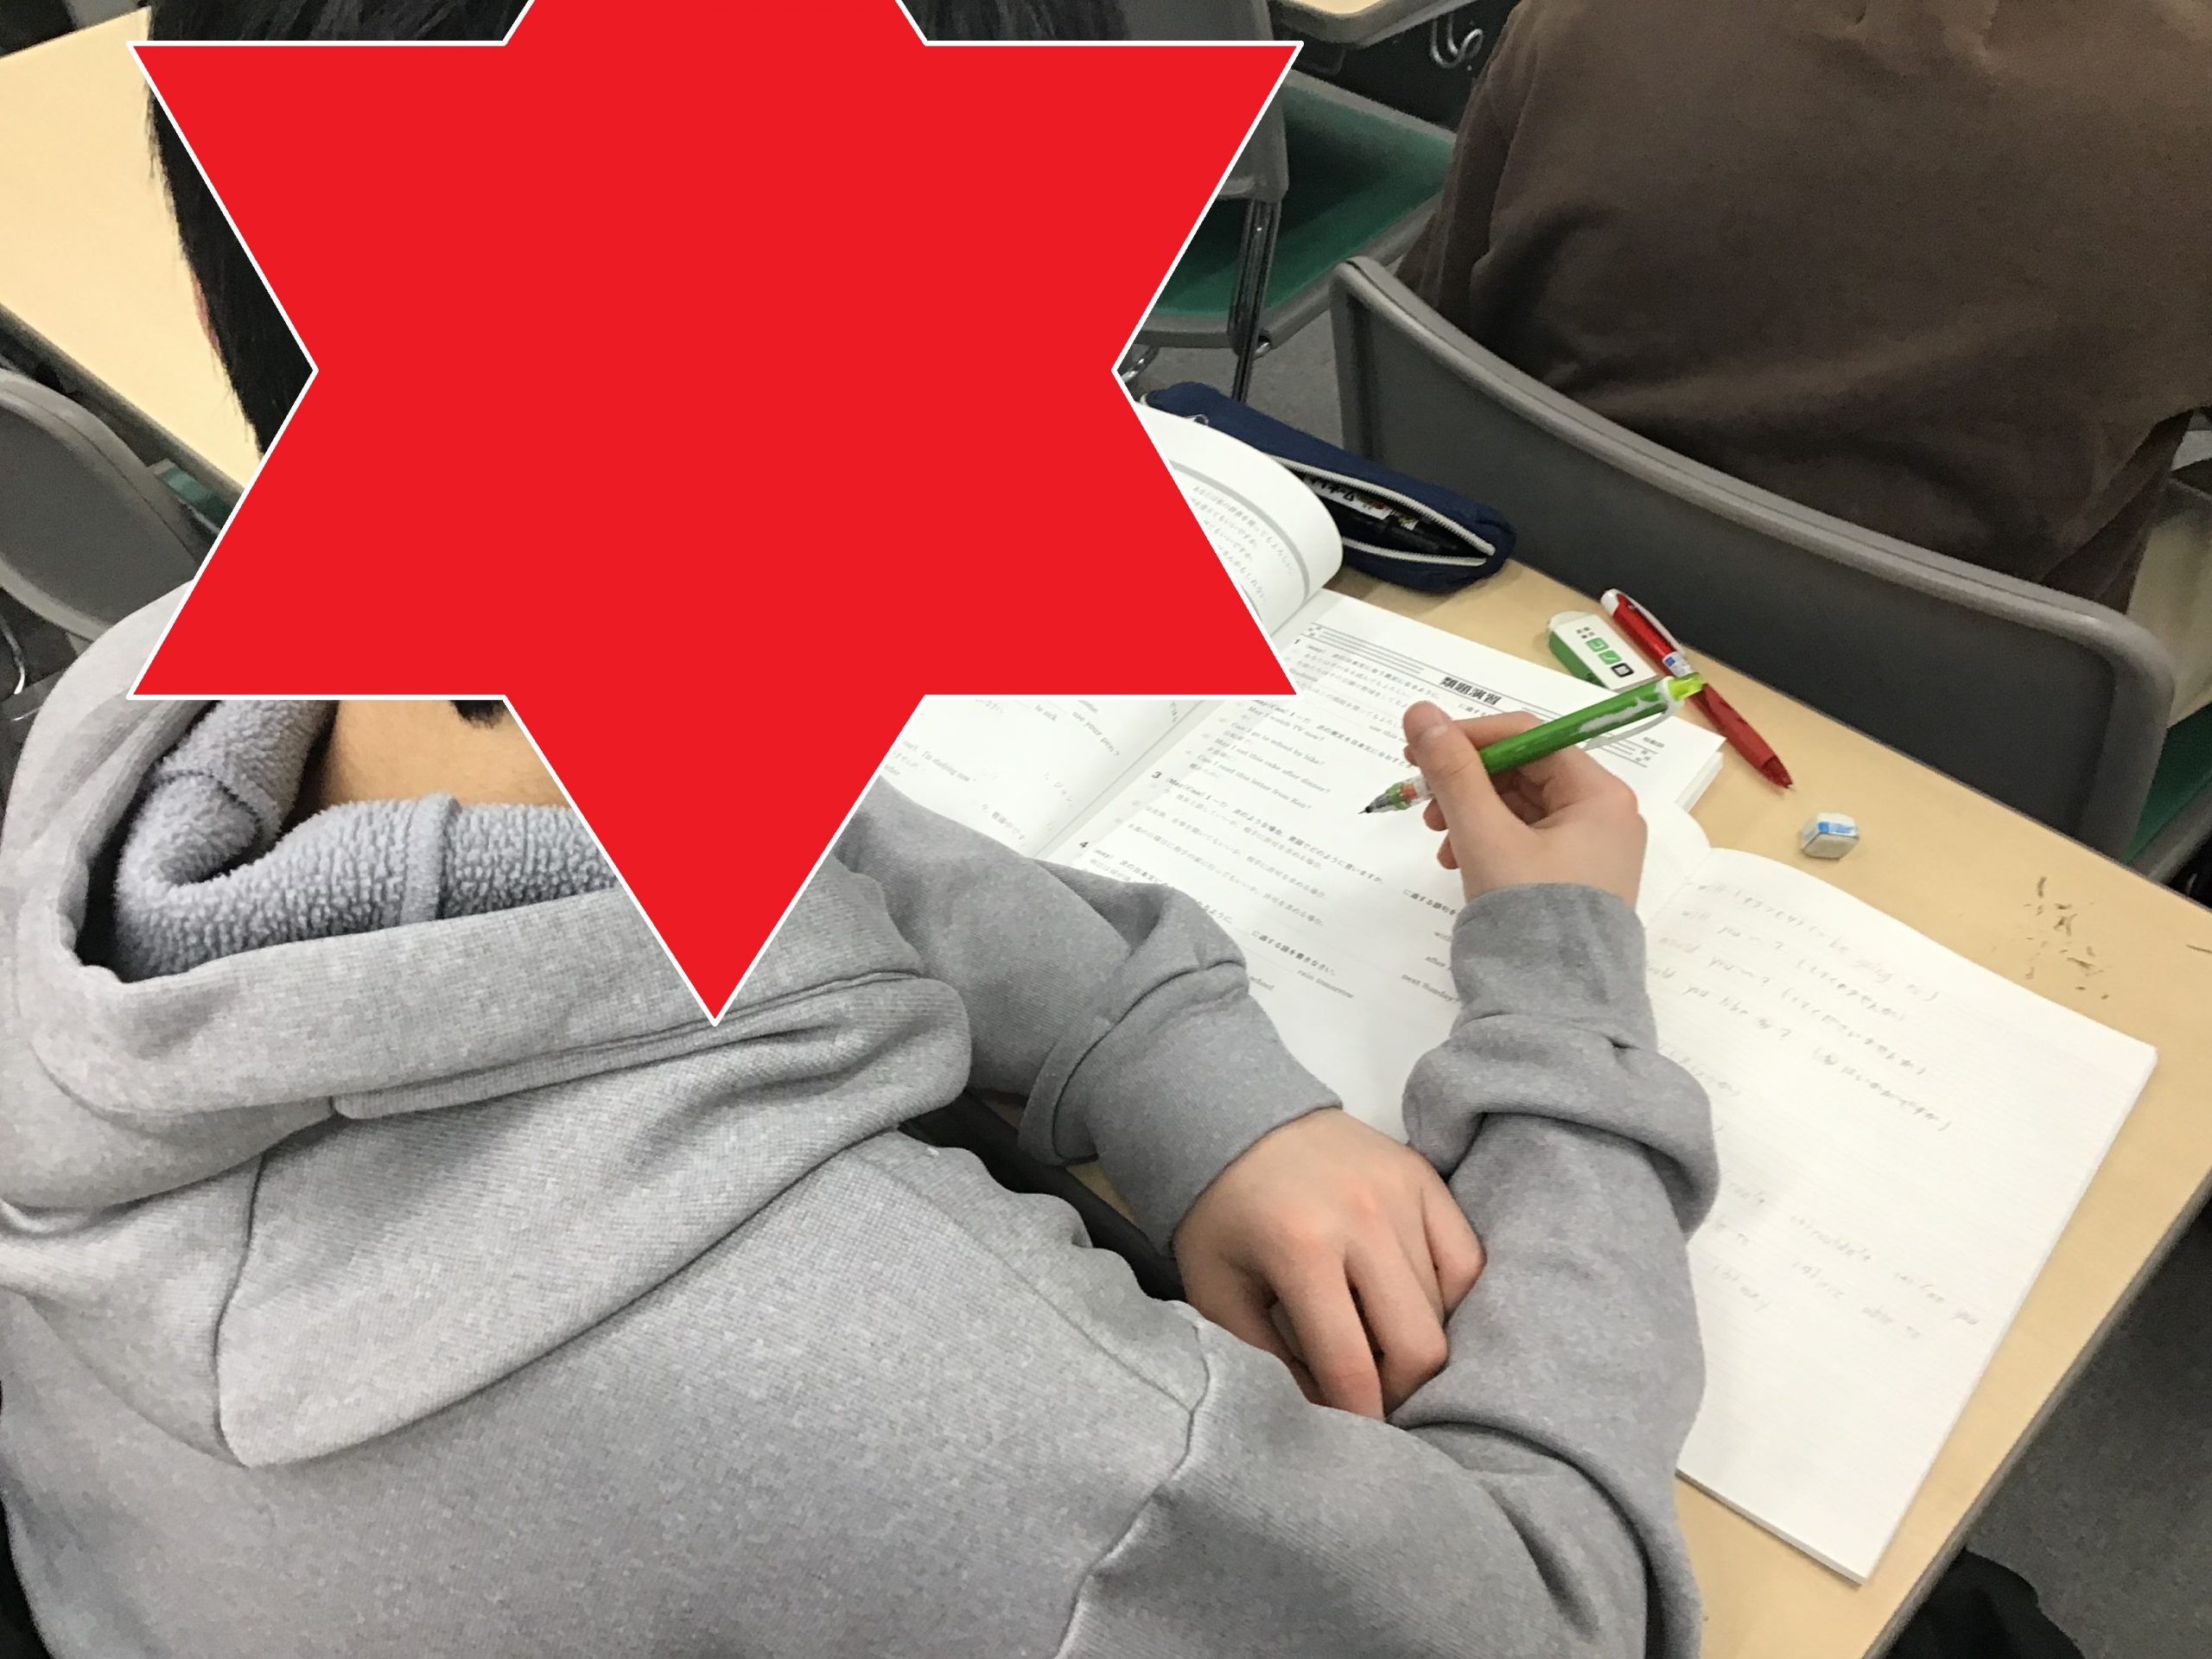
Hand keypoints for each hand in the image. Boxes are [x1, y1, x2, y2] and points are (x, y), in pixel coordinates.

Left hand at [1174, 1107, 1483, 1417]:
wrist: (1241, 1118)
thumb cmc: (1222, 1215)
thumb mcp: (1215, 1290)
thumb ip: (1263, 1360)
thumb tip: (1321, 1417)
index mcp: (1301, 1249)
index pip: (1352, 1367)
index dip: (1359, 1422)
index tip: (1353, 1441)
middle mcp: (1363, 1219)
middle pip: (1420, 1347)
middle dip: (1399, 1392)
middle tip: (1369, 1394)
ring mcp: (1402, 1193)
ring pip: (1446, 1309)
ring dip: (1416, 1345)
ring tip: (1379, 1347)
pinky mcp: (1426, 1178)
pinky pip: (1467, 1262)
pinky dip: (1447, 1298)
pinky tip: (1409, 1305)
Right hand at [1402, 703, 1645, 907]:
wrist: (1555, 1007)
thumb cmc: (1528, 911)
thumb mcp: (1483, 834)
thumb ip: (1452, 771)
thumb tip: (1420, 712)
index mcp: (1600, 795)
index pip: (1529, 737)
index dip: (1470, 738)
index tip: (1419, 751)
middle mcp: (1606, 816)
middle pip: (1525, 772)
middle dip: (1467, 782)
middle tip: (1423, 799)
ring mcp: (1591, 852)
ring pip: (1520, 808)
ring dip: (1471, 813)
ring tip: (1439, 841)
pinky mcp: (1574, 881)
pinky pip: (1526, 841)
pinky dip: (1487, 841)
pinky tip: (1459, 861)